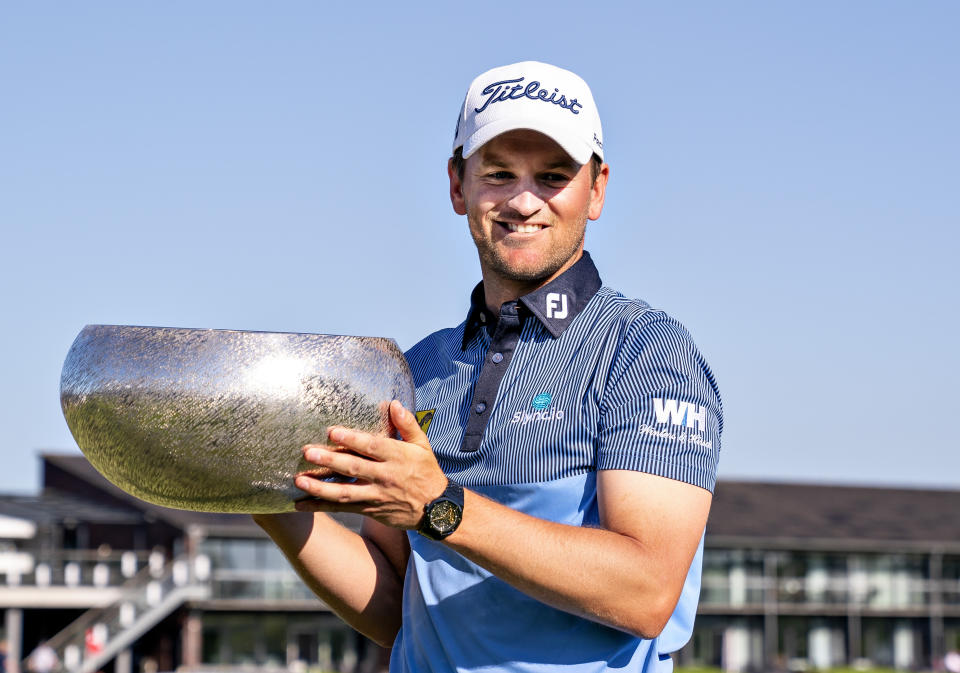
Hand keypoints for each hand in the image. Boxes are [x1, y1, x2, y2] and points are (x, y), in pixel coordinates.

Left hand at [293, 400, 447, 529]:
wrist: (436, 509)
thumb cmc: (427, 472)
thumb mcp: (423, 445)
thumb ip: (407, 424)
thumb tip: (393, 403)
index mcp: (398, 457)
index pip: (372, 447)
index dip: (352, 440)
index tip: (332, 432)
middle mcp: (385, 477)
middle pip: (354, 468)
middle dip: (329, 461)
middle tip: (307, 452)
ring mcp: (376, 496)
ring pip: (345, 492)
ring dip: (320, 488)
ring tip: (299, 481)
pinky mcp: (370, 510)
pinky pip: (343, 509)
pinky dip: (322, 506)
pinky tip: (301, 504)